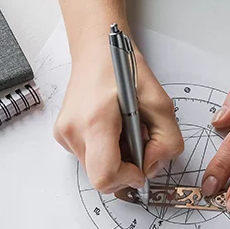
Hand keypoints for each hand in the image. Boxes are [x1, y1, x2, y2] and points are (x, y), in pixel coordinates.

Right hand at [53, 41, 183, 193]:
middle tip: (137, 143)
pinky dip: (105, 153)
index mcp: (95, 121)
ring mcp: (64, 134)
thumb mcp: (159, 102)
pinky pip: (89, 160)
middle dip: (124, 170)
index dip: (128, 178)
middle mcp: (73, 131)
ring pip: (95, 171)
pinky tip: (112, 130)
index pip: (105, 176)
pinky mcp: (63, 136)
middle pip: (101, 178)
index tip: (140, 165)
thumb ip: (166, 140)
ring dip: (116, 161)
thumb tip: (151, 167)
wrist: (96, 50)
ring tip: (124, 132)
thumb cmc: (123, 68)